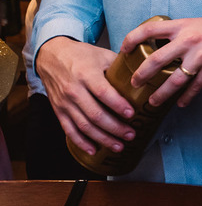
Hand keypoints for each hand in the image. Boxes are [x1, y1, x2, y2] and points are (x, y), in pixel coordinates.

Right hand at [36, 35, 129, 154]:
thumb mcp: (102, 55)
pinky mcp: (58, 110)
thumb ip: (121, 66)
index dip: (118, 105)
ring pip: (84, 125)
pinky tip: (93, 150)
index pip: (103, 92)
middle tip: (131, 134)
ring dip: (102, 138)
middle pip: (95, 114)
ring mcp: (65, 102)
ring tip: (118, 146)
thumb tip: (146, 75)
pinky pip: (69, 130)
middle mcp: (74, 90)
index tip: (132, 114)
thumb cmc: (81, 55)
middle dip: (115, 128)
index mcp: (86, 74)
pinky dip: (81, 142)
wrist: (51, 56)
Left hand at [121, 13, 201, 108]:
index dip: (131, 39)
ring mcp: (200, 56)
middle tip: (133, 84)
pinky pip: (194, 87)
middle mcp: (188, 41)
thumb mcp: (195, 24)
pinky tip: (180, 103)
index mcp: (181, 26)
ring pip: (174, 80)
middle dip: (141, 75)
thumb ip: (177, 33)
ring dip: (161, 94)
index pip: (148, 30)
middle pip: (156, 60)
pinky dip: (186, 97)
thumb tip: (157, 45)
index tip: (123, 50)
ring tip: (152, 101)